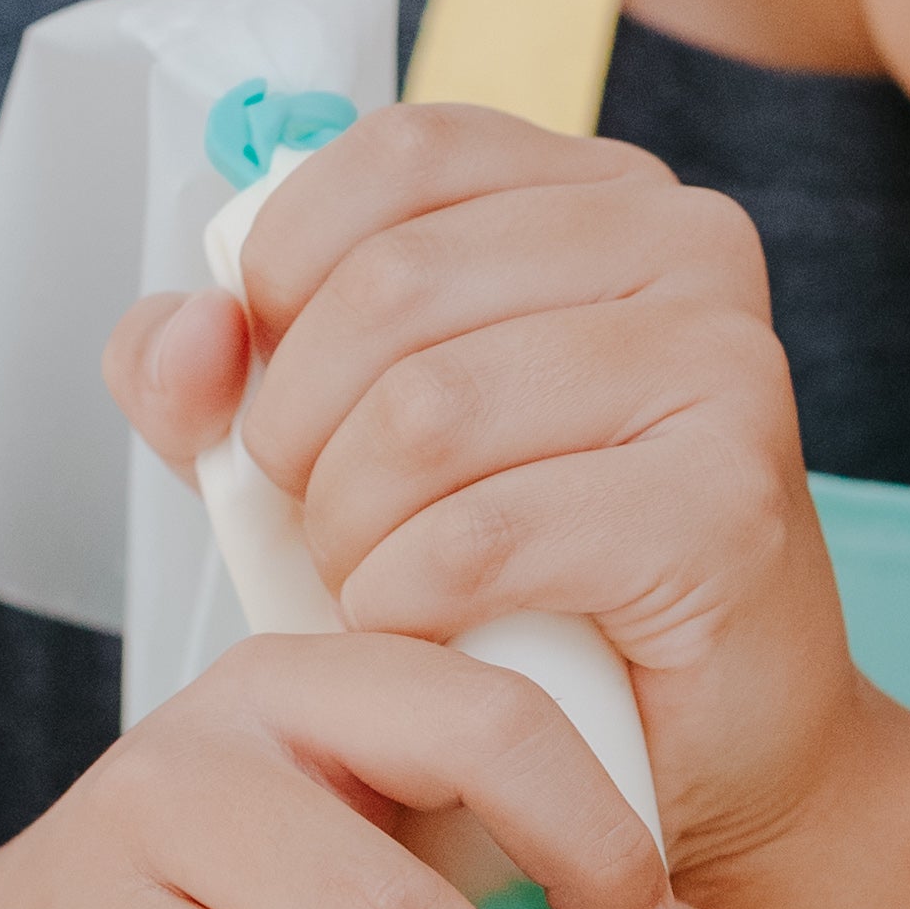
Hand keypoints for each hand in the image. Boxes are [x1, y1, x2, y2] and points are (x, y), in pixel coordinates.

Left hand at [107, 103, 868, 883]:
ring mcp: (723, 370)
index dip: (287, 269)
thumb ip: (220, 372)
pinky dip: (408, 599)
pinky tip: (420, 629)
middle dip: (300, 429)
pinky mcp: (725, 508)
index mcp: (601, 195)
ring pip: (426, 412)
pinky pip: (484, 536)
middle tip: (314, 526)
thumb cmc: (524, 591)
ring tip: (365, 586)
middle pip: (391, 285)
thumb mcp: (336, 449)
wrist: (698, 753)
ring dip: (347, 528)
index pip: (399, 156)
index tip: (274, 386)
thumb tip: (184, 328)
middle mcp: (685, 249)